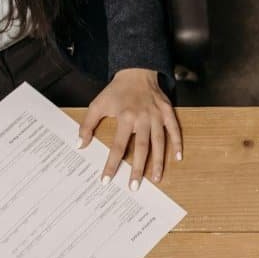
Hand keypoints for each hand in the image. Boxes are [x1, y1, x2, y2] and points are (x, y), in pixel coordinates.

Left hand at [79, 68, 181, 190]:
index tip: (107, 180)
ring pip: (159, 143)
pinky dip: (177, 143)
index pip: (117, 146)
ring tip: (156, 179)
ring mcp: (157, 115)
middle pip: (141, 148)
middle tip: (134, 186)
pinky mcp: (167, 112)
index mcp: (125, 116)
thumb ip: (87, 125)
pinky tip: (177, 158)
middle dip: (137, 169)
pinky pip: (174, 130)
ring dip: (158, 162)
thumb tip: (80, 144)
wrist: (137, 71)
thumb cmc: (116, 90)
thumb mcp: (97, 104)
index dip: (112, 164)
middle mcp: (143, 118)